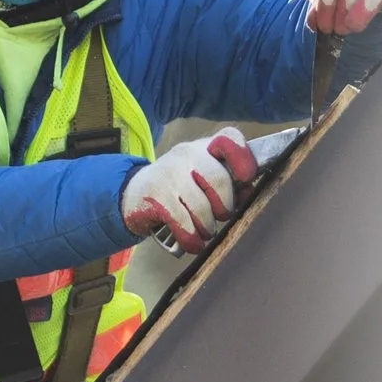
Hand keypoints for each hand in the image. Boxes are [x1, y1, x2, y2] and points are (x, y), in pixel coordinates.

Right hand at [122, 128, 257, 255]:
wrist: (134, 194)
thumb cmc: (180, 188)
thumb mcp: (204, 179)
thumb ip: (230, 183)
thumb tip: (247, 192)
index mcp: (205, 148)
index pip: (228, 138)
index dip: (243, 158)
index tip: (246, 178)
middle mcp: (187, 154)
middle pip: (220, 180)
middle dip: (225, 207)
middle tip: (220, 216)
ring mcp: (169, 173)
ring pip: (202, 208)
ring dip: (207, 228)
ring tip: (203, 231)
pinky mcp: (155, 195)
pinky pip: (183, 222)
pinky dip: (191, 238)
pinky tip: (192, 242)